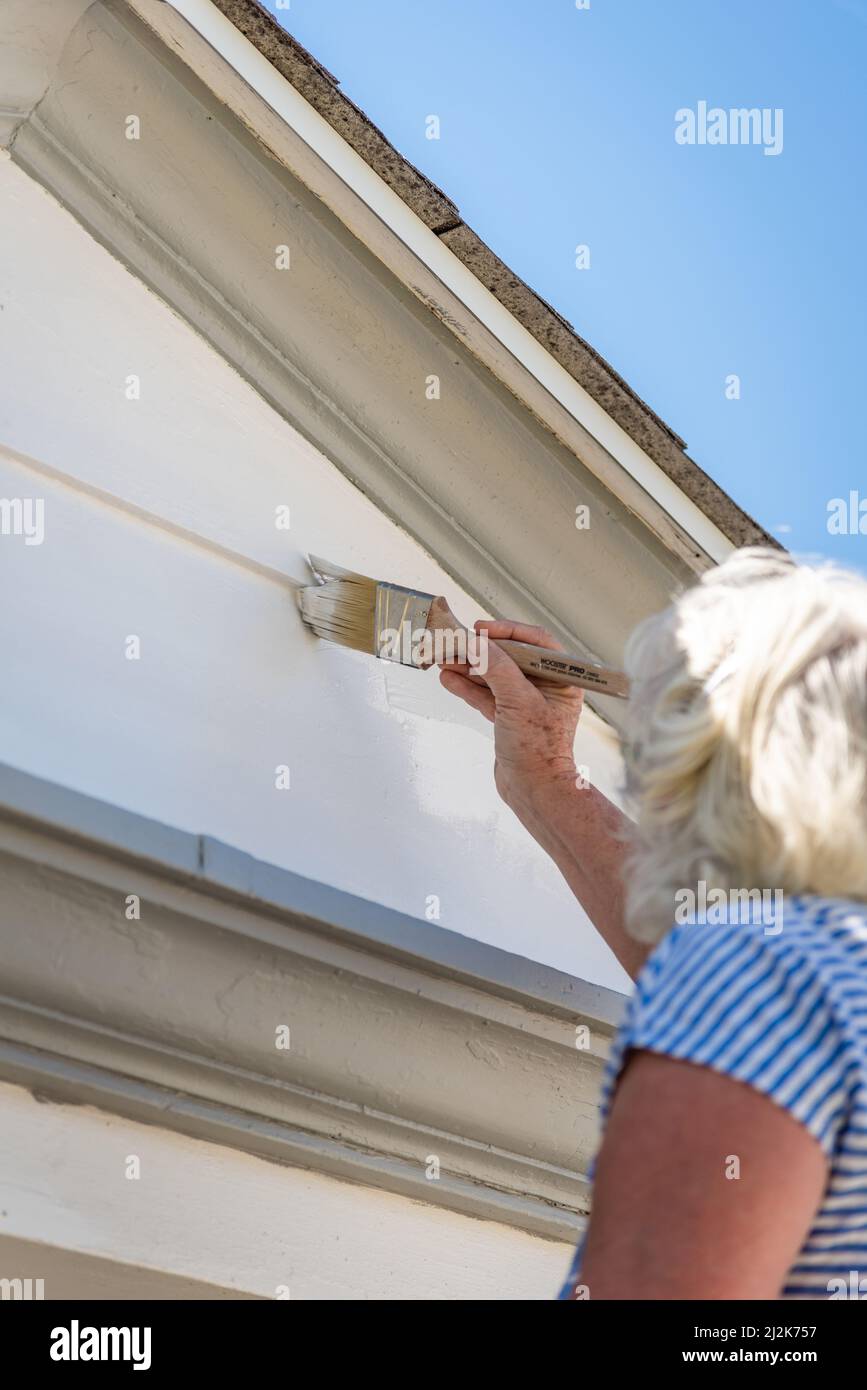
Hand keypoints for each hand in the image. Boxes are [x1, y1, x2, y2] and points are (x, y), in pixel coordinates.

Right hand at [438, 618, 583, 809]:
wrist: (534, 792)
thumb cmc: (538, 750)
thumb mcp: (518, 702)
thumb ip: (497, 669)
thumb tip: (476, 642)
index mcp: (560, 679)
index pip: (535, 642)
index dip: (507, 631)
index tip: (481, 629)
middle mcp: (545, 687)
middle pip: (509, 657)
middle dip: (481, 650)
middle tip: (454, 642)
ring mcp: (526, 703)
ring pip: (494, 676)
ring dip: (469, 667)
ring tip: (443, 658)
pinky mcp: (509, 719)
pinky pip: (486, 696)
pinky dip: (468, 687)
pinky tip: (448, 678)